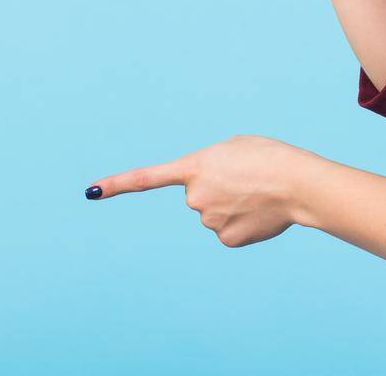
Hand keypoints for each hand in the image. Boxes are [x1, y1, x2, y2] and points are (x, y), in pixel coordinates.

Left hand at [85, 134, 311, 247]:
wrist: (296, 182)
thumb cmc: (268, 156)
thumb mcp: (234, 147)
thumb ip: (213, 165)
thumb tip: (212, 194)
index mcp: (193, 167)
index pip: (145, 178)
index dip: (116, 185)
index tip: (89, 192)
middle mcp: (194, 197)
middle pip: (198, 196)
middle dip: (217, 189)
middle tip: (245, 179)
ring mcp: (208, 221)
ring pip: (214, 214)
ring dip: (232, 205)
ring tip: (256, 193)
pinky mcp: (226, 239)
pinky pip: (228, 231)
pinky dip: (242, 224)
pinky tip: (259, 213)